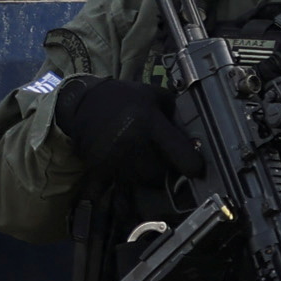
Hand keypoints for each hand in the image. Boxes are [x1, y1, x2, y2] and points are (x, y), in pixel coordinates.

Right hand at [52, 77, 190, 191]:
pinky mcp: (100, 168)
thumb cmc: (124, 97)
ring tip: (146, 162)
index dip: (192, 164)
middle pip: (161, 172)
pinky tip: (129, 170)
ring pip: (143, 181)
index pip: (179, 152)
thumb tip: (195, 134)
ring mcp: (115, 158)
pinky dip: (128, 182)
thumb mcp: (154, 95)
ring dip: (149, 176)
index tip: (196, 168)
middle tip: (167, 162)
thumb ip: (175, 113)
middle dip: (167, 171)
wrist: (83, 103)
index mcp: (150, 122)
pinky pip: (120, 184)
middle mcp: (133, 142)